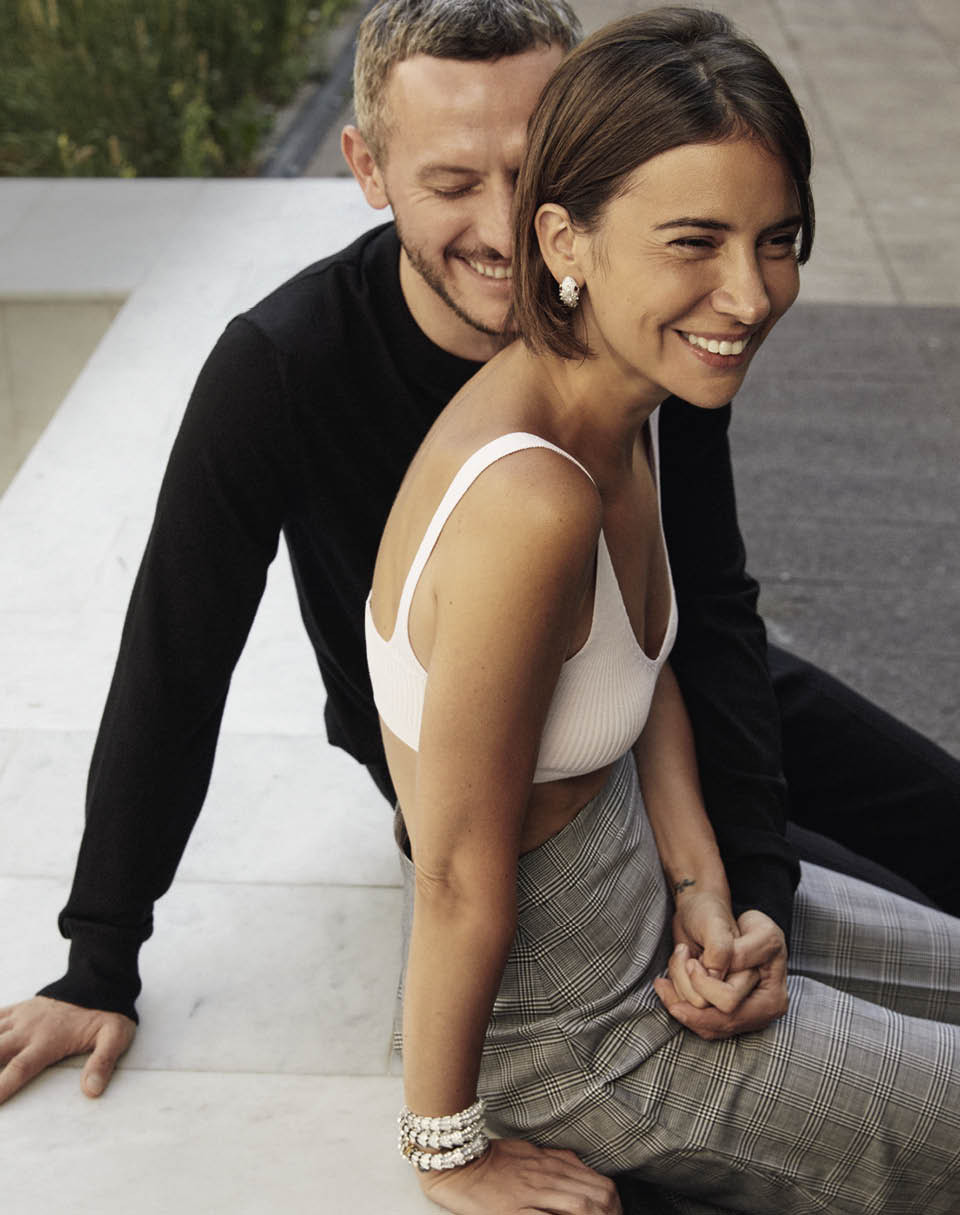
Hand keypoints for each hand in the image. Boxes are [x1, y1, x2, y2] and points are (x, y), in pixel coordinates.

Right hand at [0, 996, 135, 1103]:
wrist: (100, 979)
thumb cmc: (107, 1012)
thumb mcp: (115, 1035)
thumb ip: (103, 1062)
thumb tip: (92, 1091)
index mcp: (48, 1040)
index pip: (19, 1068)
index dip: (0, 1086)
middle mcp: (28, 1029)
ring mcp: (20, 1017)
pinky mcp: (18, 1009)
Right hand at [418, 1137, 621, 1213]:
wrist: (457, 1164)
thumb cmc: (491, 1158)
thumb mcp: (528, 1150)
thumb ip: (554, 1158)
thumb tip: (577, 1165)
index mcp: (552, 1164)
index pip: (598, 1182)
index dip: (614, 1202)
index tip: (616, 1214)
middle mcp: (547, 1178)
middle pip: (595, 1196)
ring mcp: (532, 1195)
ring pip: (579, 1206)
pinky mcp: (515, 1212)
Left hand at [654, 910, 787, 1039]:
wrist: (736, 925)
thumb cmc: (753, 926)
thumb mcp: (757, 929)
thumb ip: (737, 951)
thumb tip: (715, 973)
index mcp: (771, 998)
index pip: (729, 1003)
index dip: (705, 987)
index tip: (691, 963)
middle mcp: (757, 1015)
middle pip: (714, 1023)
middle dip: (686, 1002)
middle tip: (664, 982)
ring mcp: (742, 1018)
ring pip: (704, 1027)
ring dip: (680, 1005)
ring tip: (662, 984)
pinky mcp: (727, 1016)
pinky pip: (701, 1024)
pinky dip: (682, 1008)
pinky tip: (667, 989)